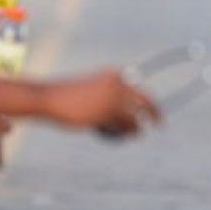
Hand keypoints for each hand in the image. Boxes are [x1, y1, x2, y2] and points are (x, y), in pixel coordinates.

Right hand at [42, 69, 160, 136]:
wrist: (50, 98)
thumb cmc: (70, 96)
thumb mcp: (94, 93)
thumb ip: (113, 100)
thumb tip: (134, 118)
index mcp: (115, 75)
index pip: (141, 91)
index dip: (152, 105)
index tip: (159, 117)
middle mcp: (117, 84)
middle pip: (145, 102)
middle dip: (155, 114)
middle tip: (161, 125)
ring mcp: (112, 99)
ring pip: (133, 120)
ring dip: (131, 130)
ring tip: (123, 134)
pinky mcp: (104, 113)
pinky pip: (118, 129)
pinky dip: (115, 134)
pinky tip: (106, 133)